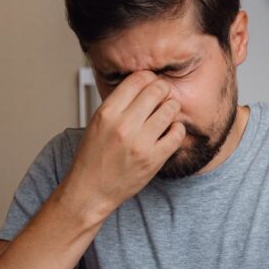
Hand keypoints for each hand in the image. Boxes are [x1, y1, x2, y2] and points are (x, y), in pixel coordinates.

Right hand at [60, 71, 185, 217]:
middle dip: (163, 89)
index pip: (137, 79)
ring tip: (166, 113)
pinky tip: (170, 131)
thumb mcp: (97, 123)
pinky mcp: (153, 159)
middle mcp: (123, 125)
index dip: (148, 77)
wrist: (90, 191)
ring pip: (170, 109)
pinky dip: (177, 129)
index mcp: (106, 113)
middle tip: (163, 95)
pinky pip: (177, 134)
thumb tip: (141, 85)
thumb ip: (117, 104)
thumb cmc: (92, 158)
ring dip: (172, 108)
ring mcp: (140, 143)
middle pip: (156, 90)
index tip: (150, 83)